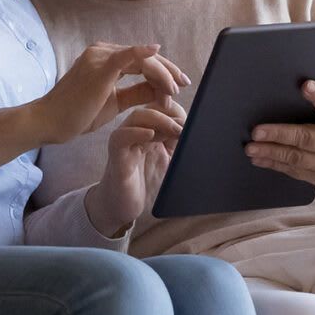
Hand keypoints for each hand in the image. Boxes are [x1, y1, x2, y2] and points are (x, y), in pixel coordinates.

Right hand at [21, 42, 187, 145]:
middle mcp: (102, 52)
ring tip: (175, 89)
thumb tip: (160, 89)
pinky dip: (144, 53)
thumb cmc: (77, 114)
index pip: (141, 60)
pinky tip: (158, 53)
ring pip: (142, 58)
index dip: (162, 71)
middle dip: (168, 70)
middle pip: (145, 57)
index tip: (178, 85)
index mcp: (104, 58)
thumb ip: (137, 92)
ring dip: (162, 73)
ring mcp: (99, 56)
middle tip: (185, 83)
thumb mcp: (114, 102)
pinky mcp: (100, 66)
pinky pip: (128, 56)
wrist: (50, 122)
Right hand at [85, 97, 185, 236]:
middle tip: (186, 126)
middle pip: (151, 106)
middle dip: (171, 111)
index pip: (162, 106)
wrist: (125, 208)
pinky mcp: (117, 156)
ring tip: (175, 130)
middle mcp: (137, 132)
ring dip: (159, 119)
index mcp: (151, 131)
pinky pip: (121, 137)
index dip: (177, 108)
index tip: (193, 120)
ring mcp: (125, 142)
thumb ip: (181, 145)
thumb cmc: (148, 185)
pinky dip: (136, 132)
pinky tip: (150, 135)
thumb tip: (197, 130)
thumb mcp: (172, 162)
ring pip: (137, 117)